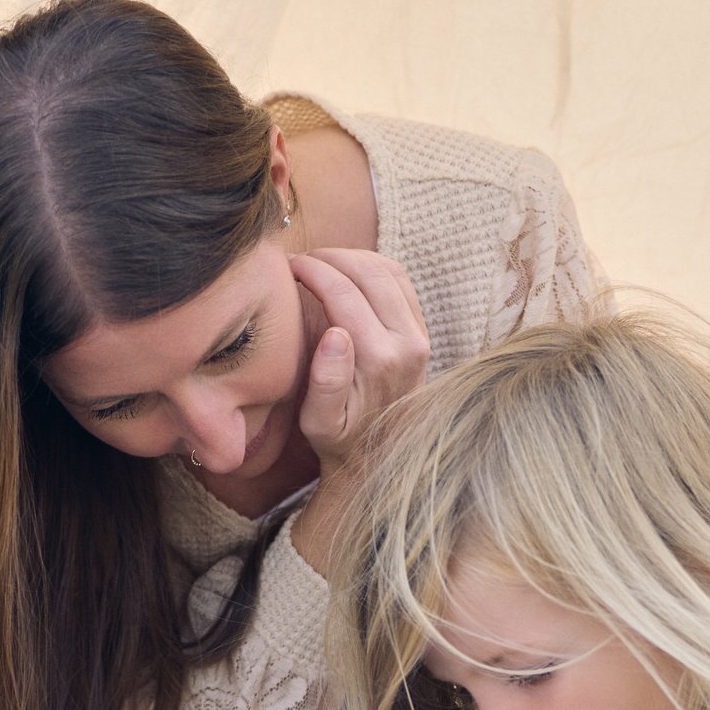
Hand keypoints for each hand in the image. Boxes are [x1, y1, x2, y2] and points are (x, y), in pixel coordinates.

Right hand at [289, 248, 429, 477]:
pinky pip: (401, 281)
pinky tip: (346, 273)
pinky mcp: (422, 331)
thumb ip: (325, 381)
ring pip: (389, 270)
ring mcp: (419, 335)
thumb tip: (334, 334)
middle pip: (369, 272)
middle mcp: (407, 343)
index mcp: (378, 359)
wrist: (380, 454)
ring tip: (320, 262)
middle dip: (330, 256)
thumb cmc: (340, 438)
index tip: (287, 265)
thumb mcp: (320, 422)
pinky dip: (372, 266)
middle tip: (300, 259)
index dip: (312, 269)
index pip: (343, 292)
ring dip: (352, 257)